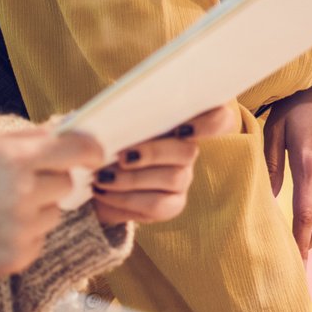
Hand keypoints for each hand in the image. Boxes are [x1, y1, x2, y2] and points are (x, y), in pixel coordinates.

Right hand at [0, 126, 107, 278]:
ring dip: (35, 210)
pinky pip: (38, 240)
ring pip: (53, 213)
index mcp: (14, 158)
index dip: (91, 150)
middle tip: (13, 183)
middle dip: (49, 180)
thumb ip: (27, 139)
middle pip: (66, 183)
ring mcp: (21, 229)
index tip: (95, 153)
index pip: (78, 150)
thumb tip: (69, 131)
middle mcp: (23, 193)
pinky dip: (23, 236)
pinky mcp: (16, 258)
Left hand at [92, 104, 234, 228]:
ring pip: (172, 178)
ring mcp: (183, 177)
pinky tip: (103, 191)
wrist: (93, 179)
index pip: (219, 118)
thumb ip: (119, 111)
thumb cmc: (106, 141)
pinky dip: (125, 198)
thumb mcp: (111, 121)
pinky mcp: (173, 205)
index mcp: (179, 121)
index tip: (183, 129)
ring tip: (101, 178)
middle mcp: (188, 149)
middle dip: (153, 153)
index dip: (212, 122)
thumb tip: (112, 106)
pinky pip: (157, 204)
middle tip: (122, 156)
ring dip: (132, 179)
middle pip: (188, 152)